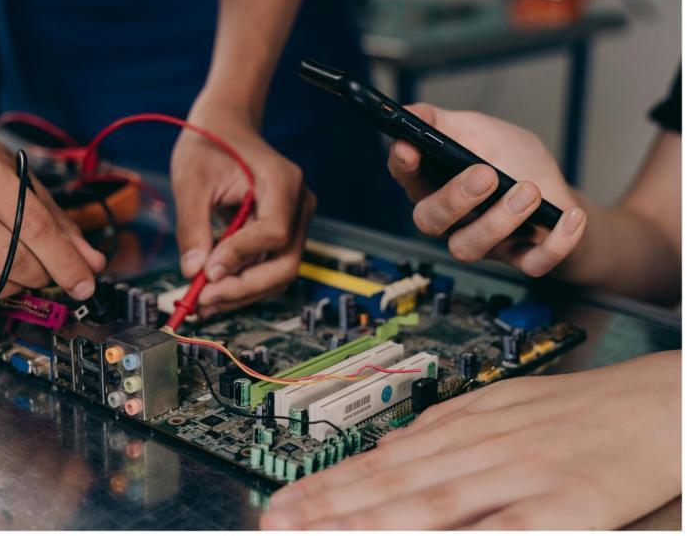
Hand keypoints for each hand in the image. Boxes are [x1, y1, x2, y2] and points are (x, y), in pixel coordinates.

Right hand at [0, 122, 104, 298]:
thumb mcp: (25, 180)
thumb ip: (61, 224)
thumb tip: (92, 264)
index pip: (33, 226)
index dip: (64, 261)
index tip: (84, 283)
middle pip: (8, 259)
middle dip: (41, 275)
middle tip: (52, 274)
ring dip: (14, 284)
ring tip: (21, 268)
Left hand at [171, 99, 314, 316]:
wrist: (225, 127)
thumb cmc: (210, 144)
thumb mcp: (191, 181)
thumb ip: (193, 227)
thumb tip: (193, 272)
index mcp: (283, 181)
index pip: (274, 233)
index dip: (241, 257)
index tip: (206, 274)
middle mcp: (299, 204)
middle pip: (285, 263)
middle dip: (244, 287)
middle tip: (203, 300)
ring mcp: (294, 220)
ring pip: (278, 273)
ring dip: (241, 292)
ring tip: (201, 301)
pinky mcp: (282, 233)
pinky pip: (267, 267)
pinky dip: (241, 282)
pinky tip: (211, 290)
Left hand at [261, 351, 679, 529]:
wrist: (657, 403)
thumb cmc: (576, 410)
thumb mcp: (499, 406)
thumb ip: (441, 431)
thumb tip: (386, 453)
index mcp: (464, 425)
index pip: (382, 463)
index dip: (328, 487)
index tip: (282, 504)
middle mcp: (480, 447)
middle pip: (391, 485)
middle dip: (327, 508)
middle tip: (277, 524)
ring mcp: (519, 474)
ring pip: (429, 505)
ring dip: (368, 524)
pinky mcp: (565, 504)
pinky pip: (502, 531)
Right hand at [388, 104, 586, 276]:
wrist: (557, 193)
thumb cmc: (514, 161)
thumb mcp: (480, 129)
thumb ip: (443, 122)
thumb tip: (410, 112)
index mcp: (437, 183)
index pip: (407, 177)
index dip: (403, 166)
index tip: (411, 149)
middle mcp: (453, 218)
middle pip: (429, 221)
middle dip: (453, 199)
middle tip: (485, 175)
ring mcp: (485, 242)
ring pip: (469, 247)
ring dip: (499, 220)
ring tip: (527, 191)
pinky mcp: (521, 258)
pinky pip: (532, 263)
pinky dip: (554, 242)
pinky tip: (569, 217)